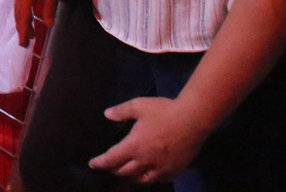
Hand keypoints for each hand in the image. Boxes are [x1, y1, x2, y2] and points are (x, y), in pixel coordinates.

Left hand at [89, 95, 209, 183]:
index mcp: (134, 146)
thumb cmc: (163, 111)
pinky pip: (158, 180)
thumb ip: (121, 111)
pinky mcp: (174, 170)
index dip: (100, 163)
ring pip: (141, 179)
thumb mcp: (138, 106)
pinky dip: (149, 178)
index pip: (111, 159)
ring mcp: (160, 168)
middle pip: (124, 171)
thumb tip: (107, 114)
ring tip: (126, 172)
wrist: (193, 119)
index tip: (92, 164)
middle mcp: (145, 161)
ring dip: (131, 176)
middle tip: (109, 166)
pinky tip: (149, 175)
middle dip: (114, 170)